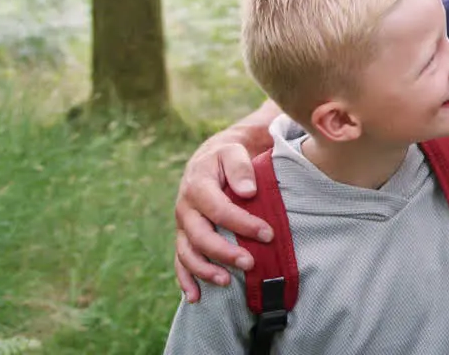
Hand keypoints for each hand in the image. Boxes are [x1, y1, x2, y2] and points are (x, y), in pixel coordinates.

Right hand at [173, 137, 272, 303]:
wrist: (210, 157)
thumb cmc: (227, 155)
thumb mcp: (233, 151)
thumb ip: (240, 167)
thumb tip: (248, 191)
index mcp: (198, 186)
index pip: (219, 209)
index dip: (243, 224)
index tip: (268, 234)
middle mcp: (185, 208)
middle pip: (200, 235)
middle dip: (224, 252)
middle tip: (249, 263)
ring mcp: (182, 225)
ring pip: (187, 252)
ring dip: (204, 270)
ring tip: (226, 282)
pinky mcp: (184, 236)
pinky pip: (180, 261)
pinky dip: (185, 280)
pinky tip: (195, 297)